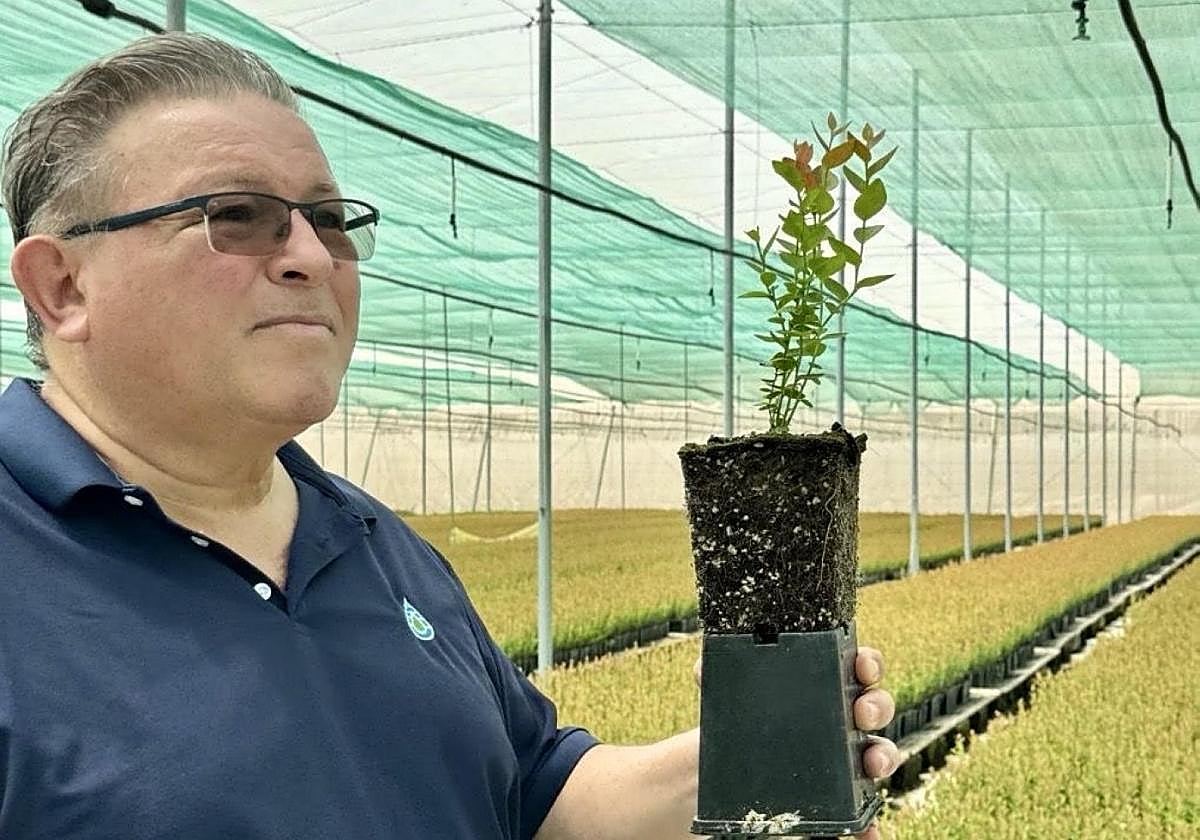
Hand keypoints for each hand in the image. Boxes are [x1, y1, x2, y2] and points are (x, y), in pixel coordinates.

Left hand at [692, 645, 900, 839]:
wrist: (722, 767)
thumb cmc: (735, 721)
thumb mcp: (724, 693)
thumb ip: (714, 672)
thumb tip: (703, 668)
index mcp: (823, 683)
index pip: (858, 665)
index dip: (868, 662)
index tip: (861, 666)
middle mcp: (841, 718)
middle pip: (876, 706)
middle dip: (877, 705)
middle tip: (861, 712)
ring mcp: (844, 756)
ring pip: (878, 752)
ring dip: (883, 756)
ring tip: (871, 763)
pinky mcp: (837, 794)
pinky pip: (861, 810)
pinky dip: (869, 824)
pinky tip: (868, 834)